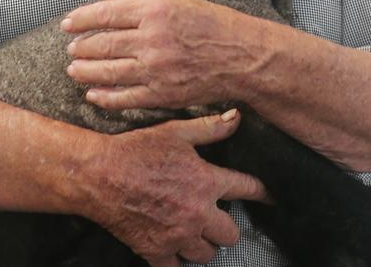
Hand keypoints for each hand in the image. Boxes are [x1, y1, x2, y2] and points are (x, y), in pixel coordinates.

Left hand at [61, 0, 253, 109]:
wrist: (241, 56)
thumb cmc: (211, 23)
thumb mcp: (176, 0)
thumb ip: (139, 0)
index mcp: (155, 10)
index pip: (107, 14)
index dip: (82, 19)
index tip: (67, 23)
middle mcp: (152, 38)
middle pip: (104, 43)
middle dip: (81, 47)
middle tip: (70, 49)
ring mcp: (156, 68)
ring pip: (109, 71)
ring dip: (86, 71)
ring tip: (73, 69)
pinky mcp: (162, 94)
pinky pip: (126, 97)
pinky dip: (106, 97)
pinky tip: (93, 94)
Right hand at [85, 110, 270, 264]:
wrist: (101, 175)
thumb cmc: (137, 150)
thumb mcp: (175, 132)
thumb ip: (209, 128)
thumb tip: (236, 118)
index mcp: (206, 182)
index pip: (246, 188)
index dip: (261, 192)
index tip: (269, 196)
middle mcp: (198, 213)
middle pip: (231, 233)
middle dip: (226, 225)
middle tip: (216, 217)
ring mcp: (178, 236)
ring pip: (207, 254)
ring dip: (204, 244)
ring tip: (196, 232)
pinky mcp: (157, 252)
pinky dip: (177, 260)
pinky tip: (173, 248)